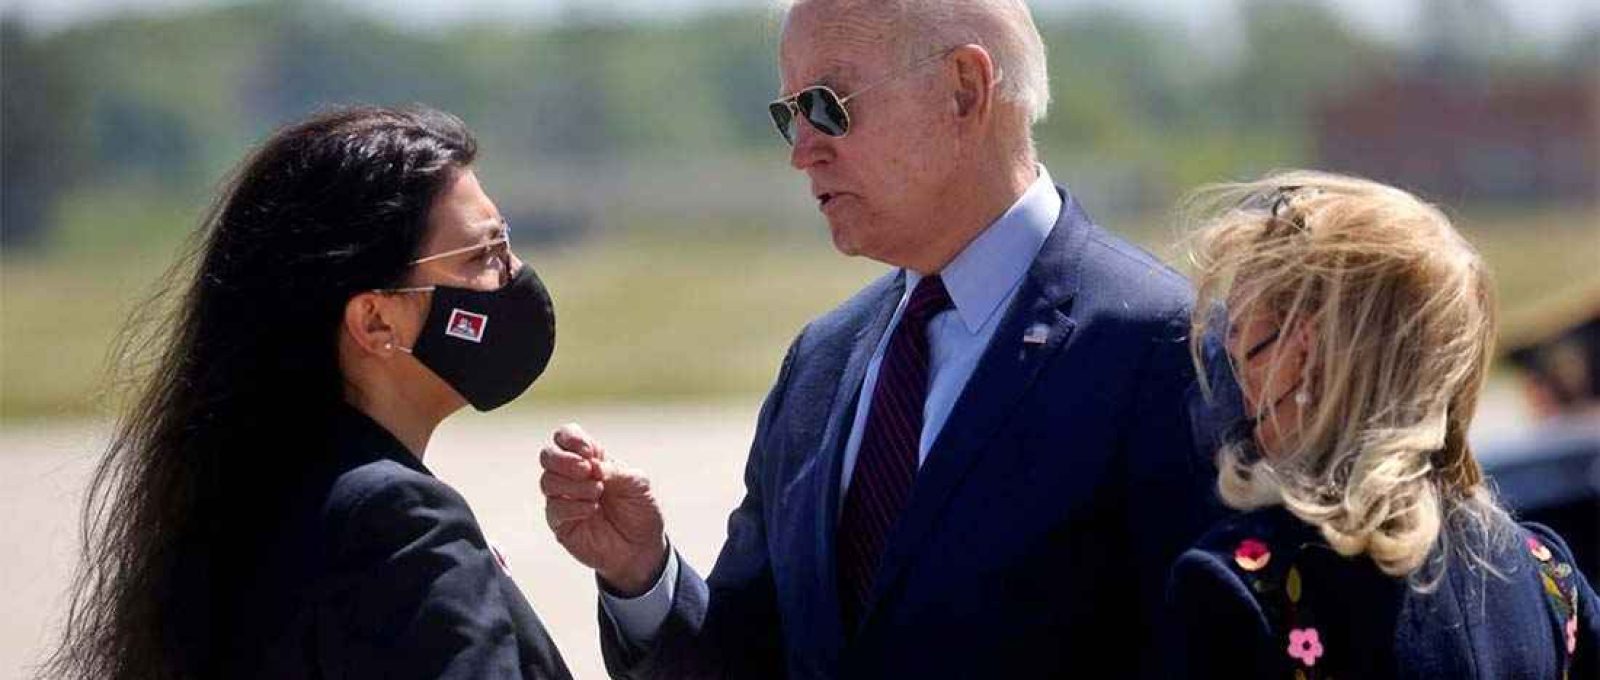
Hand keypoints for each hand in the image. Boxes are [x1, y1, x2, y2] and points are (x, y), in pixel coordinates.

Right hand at [539, 423, 666, 595]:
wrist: (642, 548)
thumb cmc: (639, 511)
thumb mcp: (637, 484)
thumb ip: (616, 471)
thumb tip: (592, 465)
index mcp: (590, 461)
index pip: (565, 437)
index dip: (570, 438)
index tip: (589, 451)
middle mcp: (572, 478)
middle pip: (548, 455)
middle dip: (565, 460)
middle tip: (588, 471)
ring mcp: (564, 500)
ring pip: (547, 482)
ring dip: (574, 485)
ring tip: (598, 493)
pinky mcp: (561, 524)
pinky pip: (554, 509)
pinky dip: (573, 506)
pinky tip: (592, 509)